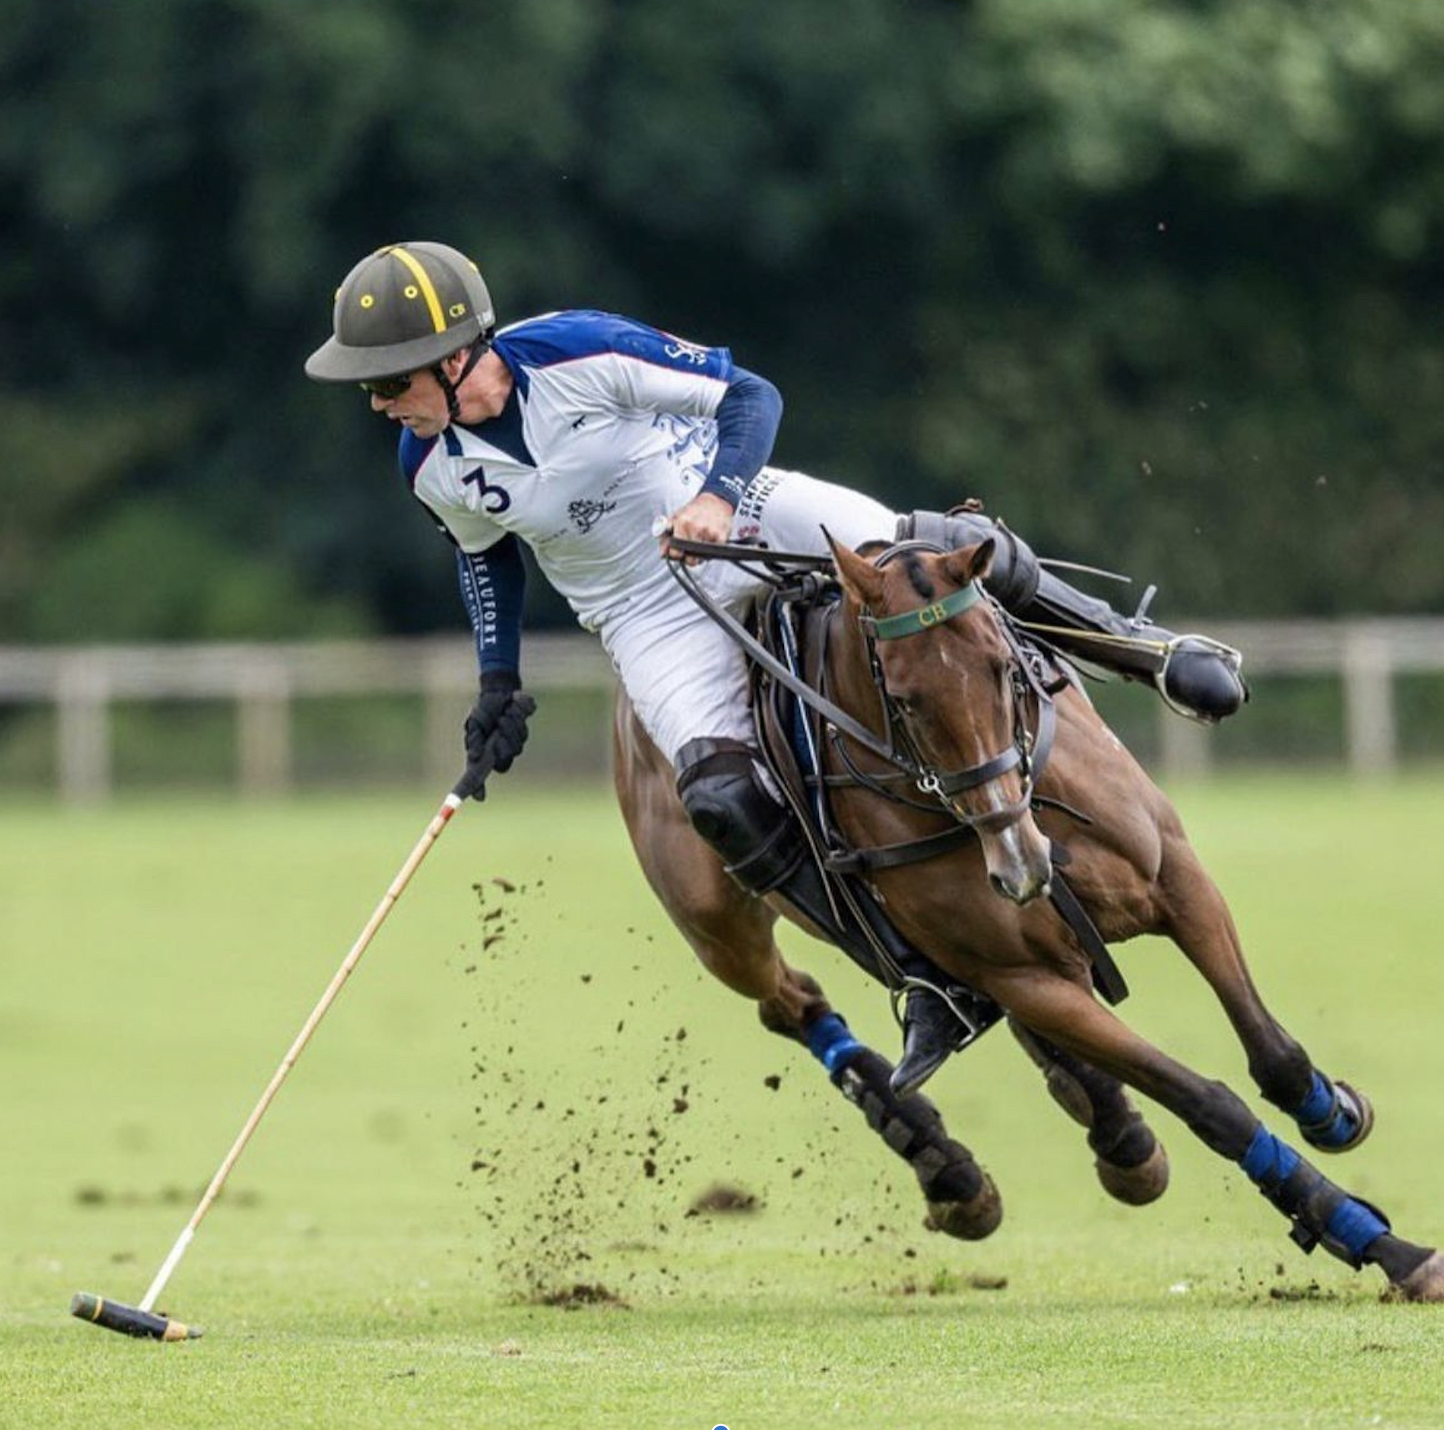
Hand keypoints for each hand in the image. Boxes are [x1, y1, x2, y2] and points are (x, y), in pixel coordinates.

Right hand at [463, 673, 534, 798]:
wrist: (500, 692)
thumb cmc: (484, 710)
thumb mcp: (474, 723)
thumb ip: (474, 740)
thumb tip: (474, 757)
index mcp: (483, 753)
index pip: (479, 776)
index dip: (478, 788)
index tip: (478, 797)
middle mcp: (498, 752)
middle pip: (505, 759)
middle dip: (503, 741)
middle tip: (499, 723)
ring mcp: (513, 744)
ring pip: (516, 744)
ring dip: (509, 726)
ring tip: (503, 714)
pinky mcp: (523, 733)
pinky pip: (523, 732)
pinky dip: (517, 719)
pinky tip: (512, 710)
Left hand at [659, 492, 735, 563]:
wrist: (715, 500)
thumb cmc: (695, 510)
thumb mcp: (675, 518)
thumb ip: (665, 536)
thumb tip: (663, 553)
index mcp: (682, 522)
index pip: (675, 552)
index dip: (675, 555)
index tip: (677, 552)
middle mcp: (696, 528)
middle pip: (690, 559)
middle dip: (689, 558)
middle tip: (689, 549)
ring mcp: (709, 533)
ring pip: (702, 559)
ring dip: (700, 555)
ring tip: (700, 542)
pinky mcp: (721, 537)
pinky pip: (713, 554)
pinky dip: (710, 551)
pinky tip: (708, 541)